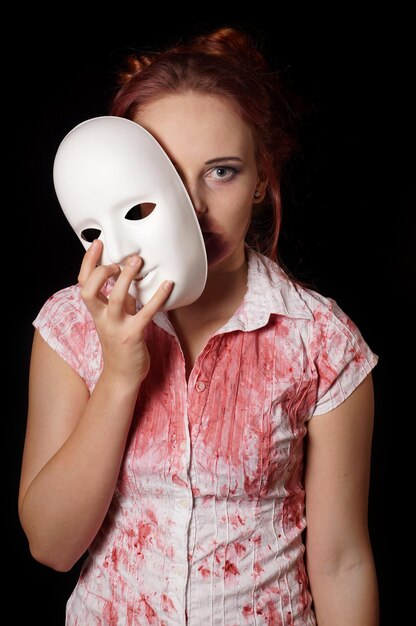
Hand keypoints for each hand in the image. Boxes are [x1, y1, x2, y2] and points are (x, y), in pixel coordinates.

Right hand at [78, 240, 172, 385]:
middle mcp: (102, 318)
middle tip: (119, 260)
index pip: (83, 283)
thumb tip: (130, 278)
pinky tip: (168, 285)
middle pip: (89, 290)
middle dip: (101, 271)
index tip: (97, 244)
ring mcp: (116, 327)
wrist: (122, 375)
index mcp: (96, 312)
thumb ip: (121, 299)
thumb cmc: (121, 344)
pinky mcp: (134, 335)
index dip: (87, 262)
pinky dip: (157, 297)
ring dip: (125, 278)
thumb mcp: (117, 318)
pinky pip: (146, 313)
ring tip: (137, 261)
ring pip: (116, 298)